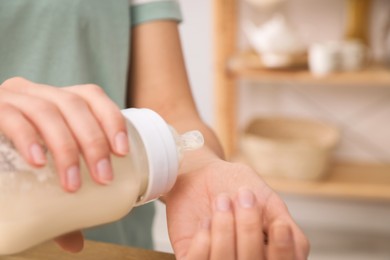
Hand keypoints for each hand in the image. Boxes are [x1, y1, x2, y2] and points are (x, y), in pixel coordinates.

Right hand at [0, 77, 128, 251]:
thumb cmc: (13, 165)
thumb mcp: (43, 175)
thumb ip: (59, 203)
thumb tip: (76, 244)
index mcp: (57, 100)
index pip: (92, 95)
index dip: (111, 118)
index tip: (123, 151)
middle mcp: (37, 93)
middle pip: (75, 105)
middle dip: (94, 142)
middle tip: (103, 178)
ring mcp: (12, 98)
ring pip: (48, 111)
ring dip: (65, 148)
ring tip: (72, 183)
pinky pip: (11, 117)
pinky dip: (28, 138)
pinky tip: (37, 161)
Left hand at [165, 158, 308, 259]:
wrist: (201, 171)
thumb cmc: (238, 185)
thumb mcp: (269, 203)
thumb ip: (289, 231)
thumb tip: (299, 255)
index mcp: (266, 254)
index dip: (282, 250)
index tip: (279, 225)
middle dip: (248, 229)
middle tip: (242, 197)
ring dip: (224, 229)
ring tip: (222, 201)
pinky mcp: (190, 259)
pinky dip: (203, 238)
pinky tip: (205, 220)